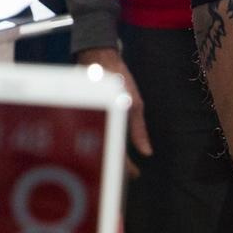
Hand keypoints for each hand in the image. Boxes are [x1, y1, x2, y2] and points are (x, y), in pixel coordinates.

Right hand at [77, 48, 152, 178]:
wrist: (96, 57)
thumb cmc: (116, 77)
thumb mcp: (135, 103)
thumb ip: (139, 130)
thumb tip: (147, 153)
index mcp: (109, 122)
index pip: (117, 154)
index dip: (126, 169)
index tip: (136, 175)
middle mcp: (95, 123)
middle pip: (104, 153)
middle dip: (116, 166)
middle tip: (129, 173)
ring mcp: (88, 119)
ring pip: (98, 145)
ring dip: (109, 156)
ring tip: (121, 164)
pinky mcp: (85, 115)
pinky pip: (95, 134)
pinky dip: (103, 142)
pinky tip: (111, 145)